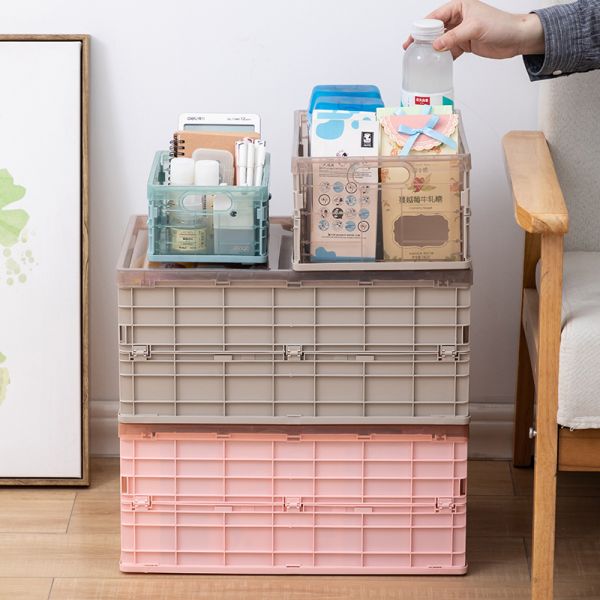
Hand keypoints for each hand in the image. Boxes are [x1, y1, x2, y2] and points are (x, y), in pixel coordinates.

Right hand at [403, 0, 544, 59]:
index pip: (435, 16)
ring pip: (441, 41)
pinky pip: (448, 51)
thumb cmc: (501, 25)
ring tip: (420, 57)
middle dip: (423, 39)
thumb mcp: (474, 28)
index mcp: (459, 7)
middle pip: (435, 29)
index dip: (422, 28)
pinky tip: (435, 63)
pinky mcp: (464, 45)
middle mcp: (458, 18)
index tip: (412, 38)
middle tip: (410, 48)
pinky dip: (442, 57)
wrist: (516, 38)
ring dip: (432, 49)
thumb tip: (436, 45)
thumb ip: (453, 37)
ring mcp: (460, 32)